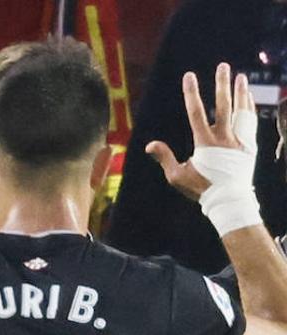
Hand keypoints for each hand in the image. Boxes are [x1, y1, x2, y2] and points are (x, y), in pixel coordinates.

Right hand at [147, 63, 255, 202]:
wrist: (229, 201)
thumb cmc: (201, 189)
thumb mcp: (177, 176)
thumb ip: (164, 158)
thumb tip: (150, 145)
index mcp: (206, 144)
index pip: (196, 112)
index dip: (191, 93)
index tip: (189, 76)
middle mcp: (224, 139)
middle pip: (223, 106)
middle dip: (222, 84)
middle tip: (223, 66)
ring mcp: (240, 141)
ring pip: (241, 111)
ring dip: (241, 93)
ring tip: (241, 77)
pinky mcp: (250, 146)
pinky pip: (250, 122)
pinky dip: (249, 108)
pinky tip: (248, 99)